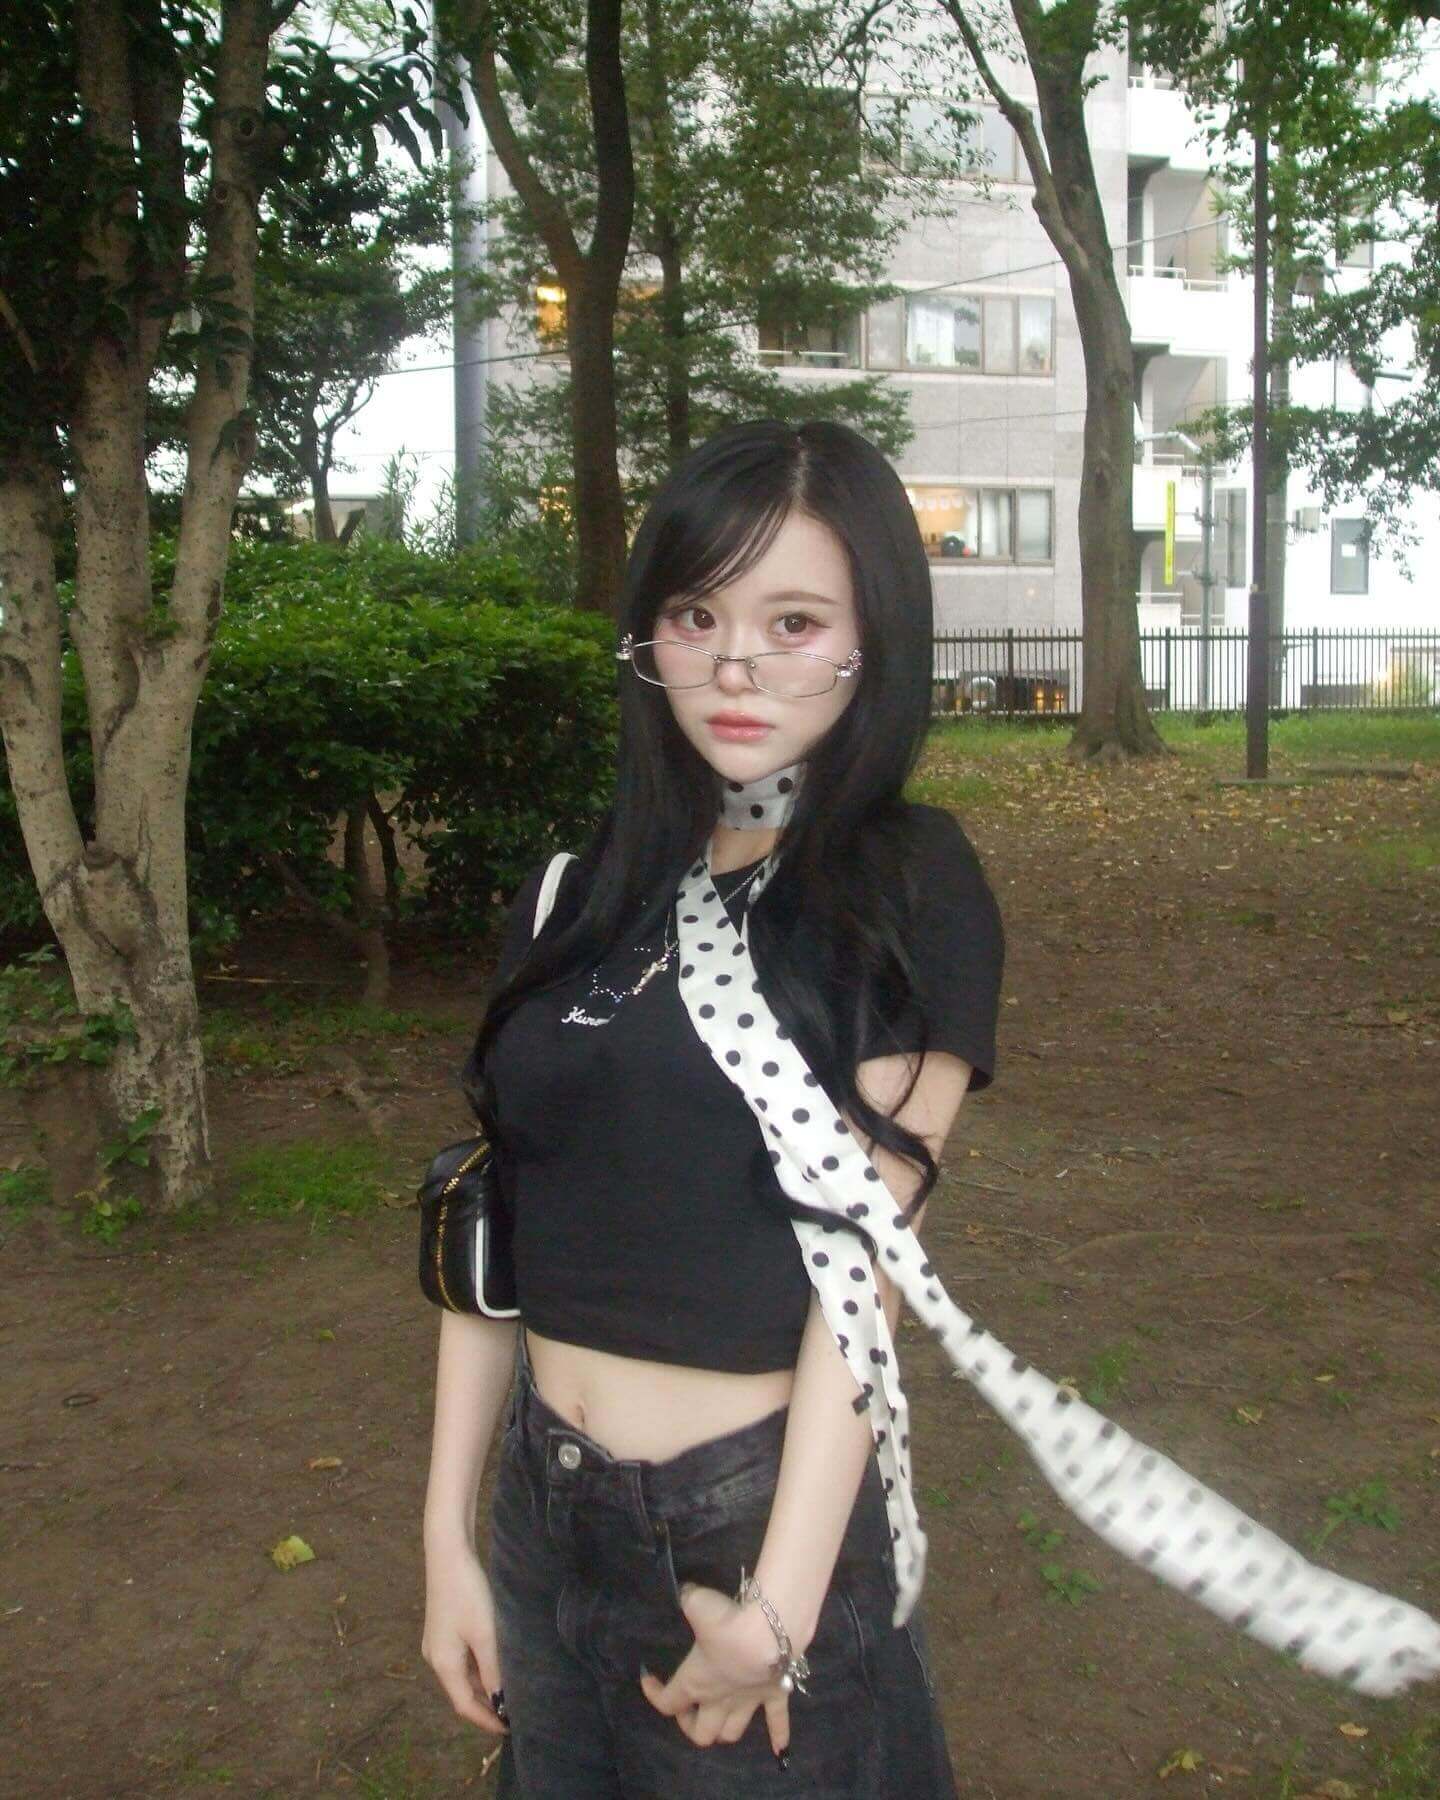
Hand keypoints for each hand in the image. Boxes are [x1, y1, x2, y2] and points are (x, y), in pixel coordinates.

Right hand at [421, 1539, 508, 1736]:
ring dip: (483, 1686)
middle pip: (462, 1691)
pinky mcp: (444, 1628)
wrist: (448, 1553)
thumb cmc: (467, 1593)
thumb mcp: (484, 1634)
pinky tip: (496, 1663)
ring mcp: (438, 1642)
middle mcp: (436, 1658)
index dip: (486, 1720)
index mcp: (443, 1664)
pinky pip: (462, 1658)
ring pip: (463, 1674)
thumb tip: (500, 1700)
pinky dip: (478, 1667)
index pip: (465, 1705)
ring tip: (508, 1692)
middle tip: (511, 1714)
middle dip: (485, 1705)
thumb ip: (492, 1669)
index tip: (508, 1730)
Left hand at [638, 1582, 793, 1756]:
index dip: (653, 1693)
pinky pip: (777, 1722)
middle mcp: (720, 1699)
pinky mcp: (775, 1695)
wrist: (769, 1632)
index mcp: (695, 1682)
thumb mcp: (696, 1602)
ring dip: (725, 1731)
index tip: (648, 1678)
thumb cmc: (726, 1621)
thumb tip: (686, 1593)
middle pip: (702, 1733)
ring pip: (732, 1732)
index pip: (666, 1701)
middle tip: (690, 1709)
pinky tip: (780, 1750)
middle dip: (692, 1726)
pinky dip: (779, 1736)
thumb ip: (688, 1599)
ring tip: (721, 1722)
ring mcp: (749, 1701)